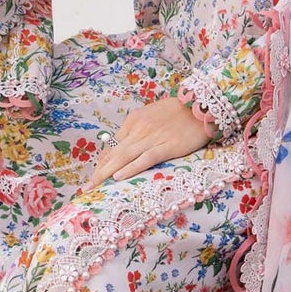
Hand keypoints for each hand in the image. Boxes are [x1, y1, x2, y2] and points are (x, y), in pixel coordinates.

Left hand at [88, 94, 214, 186]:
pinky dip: (130, 168)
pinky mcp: (167, 146)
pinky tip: (118, 177)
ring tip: (95, 187)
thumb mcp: (153, 115)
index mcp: (134, 120)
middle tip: (87, 187)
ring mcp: (152, 137)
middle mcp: (139, 128)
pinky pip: (145, 159)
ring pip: (124, 157)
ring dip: (107, 173)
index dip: (103, 162)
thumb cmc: (180, 111)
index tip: (95, 175)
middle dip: (99, 171)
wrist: (203, 104)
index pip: (113, 145)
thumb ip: (140, 128)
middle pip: (114, 153)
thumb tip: (127, 145)